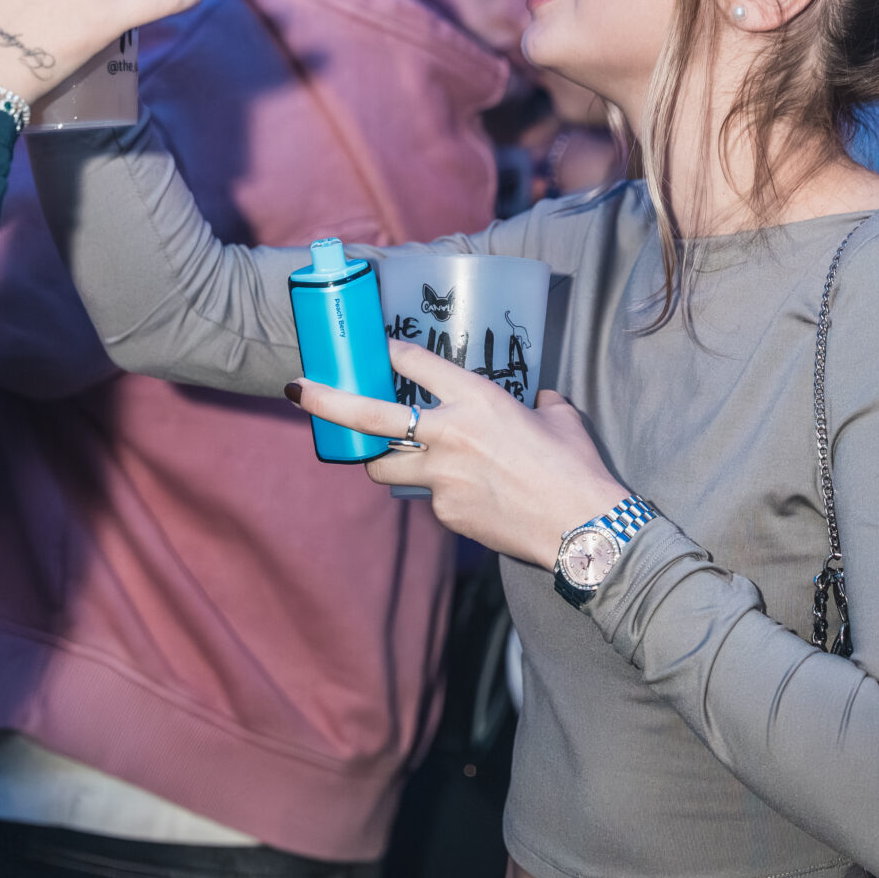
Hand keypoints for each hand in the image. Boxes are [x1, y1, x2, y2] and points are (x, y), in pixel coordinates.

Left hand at [285, 343, 617, 564]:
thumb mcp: (558, 418)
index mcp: (476, 398)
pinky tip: (477, 500)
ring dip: (384, 463)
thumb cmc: (575, 467)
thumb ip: (536, 404)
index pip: (414, 363)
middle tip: (297, 388)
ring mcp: (440, 478)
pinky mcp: (444, 513)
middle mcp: (448, 433)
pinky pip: (428, 499)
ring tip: (396, 460)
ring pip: (384, 469)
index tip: (378, 350)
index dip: (391, 353)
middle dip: (327, 400)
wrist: (581, 527)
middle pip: (368, 416)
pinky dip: (442, 495)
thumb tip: (537, 404)